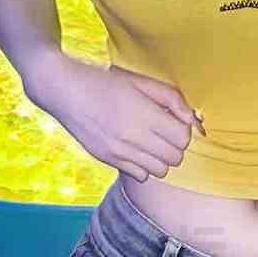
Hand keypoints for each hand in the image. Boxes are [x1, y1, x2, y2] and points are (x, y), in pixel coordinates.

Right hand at [25, 53, 204, 181]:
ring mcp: (119, 151)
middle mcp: (132, 137)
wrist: (65, 91)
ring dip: (161, 157)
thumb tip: (192, 118)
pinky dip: (144, 166)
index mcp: (143, 114)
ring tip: (151, 140)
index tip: (175, 120)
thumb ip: (171, 98)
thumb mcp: (141, 81)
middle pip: (174, 157)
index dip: (184, 130)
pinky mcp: (108, 159)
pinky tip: (136, 149)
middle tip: (165, 130)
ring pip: (160, 171)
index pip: (182, 138)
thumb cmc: (105, 81)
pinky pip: (140, 176)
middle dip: (175, 145)